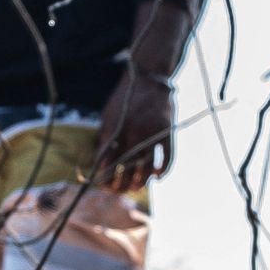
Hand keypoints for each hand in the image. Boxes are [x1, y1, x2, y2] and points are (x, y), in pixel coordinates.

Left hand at [97, 66, 175, 180]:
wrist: (149, 77)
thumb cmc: (125, 98)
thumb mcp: (109, 115)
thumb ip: (106, 138)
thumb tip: (101, 162)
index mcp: (117, 129)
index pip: (109, 160)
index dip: (105, 176)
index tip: (103, 185)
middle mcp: (134, 133)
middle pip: (127, 168)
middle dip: (121, 184)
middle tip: (119, 191)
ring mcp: (152, 133)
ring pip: (147, 167)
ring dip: (141, 181)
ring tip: (136, 188)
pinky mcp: (167, 132)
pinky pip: (167, 157)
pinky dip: (163, 170)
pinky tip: (157, 177)